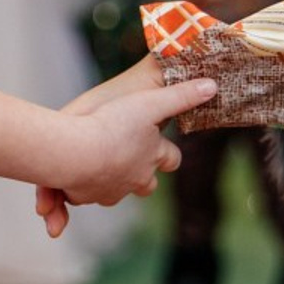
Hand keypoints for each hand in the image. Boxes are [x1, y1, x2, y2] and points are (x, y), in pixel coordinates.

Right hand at [38, 77, 216, 236]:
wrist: (77, 153)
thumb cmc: (114, 123)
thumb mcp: (150, 102)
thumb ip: (181, 95)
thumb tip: (212, 86)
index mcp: (152, 156)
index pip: (171, 159)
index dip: (168, 153)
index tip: (163, 145)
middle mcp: (135, 179)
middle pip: (147, 184)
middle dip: (141, 174)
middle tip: (129, 158)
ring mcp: (110, 191)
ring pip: (115, 191)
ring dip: (108, 180)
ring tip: (95, 164)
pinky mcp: (84, 195)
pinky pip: (83, 197)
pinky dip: (78, 192)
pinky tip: (71, 180)